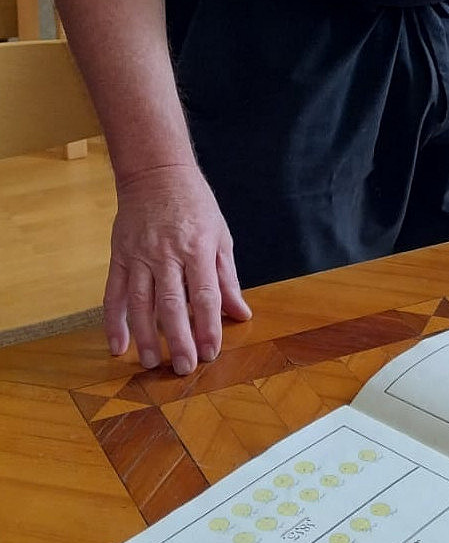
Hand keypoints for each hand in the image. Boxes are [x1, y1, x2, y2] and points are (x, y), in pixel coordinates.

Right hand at [104, 164, 251, 374]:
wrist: (157, 174)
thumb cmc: (196, 206)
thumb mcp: (221, 237)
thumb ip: (227, 279)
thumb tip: (242, 313)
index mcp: (199, 248)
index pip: (205, 295)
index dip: (208, 326)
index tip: (212, 352)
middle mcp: (167, 254)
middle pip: (172, 304)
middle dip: (179, 340)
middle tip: (184, 368)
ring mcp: (139, 256)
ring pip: (140, 303)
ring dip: (145, 337)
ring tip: (150, 363)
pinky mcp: (119, 256)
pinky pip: (113, 294)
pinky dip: (113, 322)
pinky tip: (117, 345)